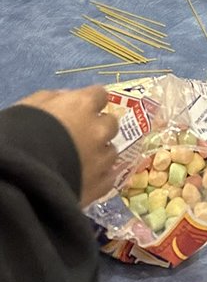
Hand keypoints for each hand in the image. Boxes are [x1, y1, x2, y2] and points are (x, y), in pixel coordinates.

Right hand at [17, 86, 117, 205]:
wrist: (19, 177)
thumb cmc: (19, 135)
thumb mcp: (30, 107)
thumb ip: (53, 99)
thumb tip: (65, 98)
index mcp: (83, 105)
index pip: (99, 95)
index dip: (91, 103)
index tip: (82, 109)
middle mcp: (98, 130)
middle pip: (110, 123)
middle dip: (98, 128)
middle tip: (81, 137)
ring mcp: (101, 160)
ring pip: (111, 152)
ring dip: (100, 154)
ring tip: (82, 162)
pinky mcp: (99, 186)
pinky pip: (108, 179)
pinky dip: (100, 178)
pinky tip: (89, 180)